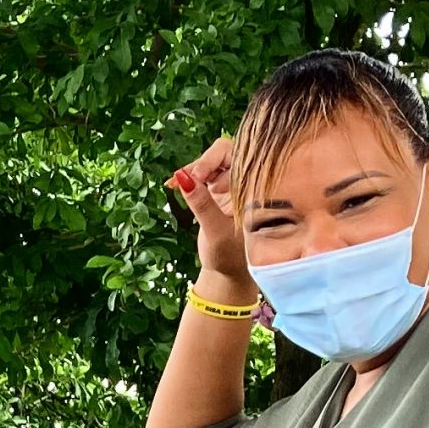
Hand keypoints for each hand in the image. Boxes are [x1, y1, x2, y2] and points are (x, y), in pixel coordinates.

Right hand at [167, 134, 253, 296]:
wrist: (228, 273)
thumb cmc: (231, 257)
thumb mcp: (215, 230)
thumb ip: (200, 203)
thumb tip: (182, 177)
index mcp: (255, 187)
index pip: (237, 156)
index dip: (214, 160)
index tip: (197, 176)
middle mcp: (245, 182)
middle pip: (222, 154)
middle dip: (202, 164)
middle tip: (187, 179)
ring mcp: (230, 185)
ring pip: (210, 163)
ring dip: (191, 171)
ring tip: (174, 185)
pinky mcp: (216, 191)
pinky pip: (201, 176)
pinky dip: (186, 179)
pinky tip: (172, 186)